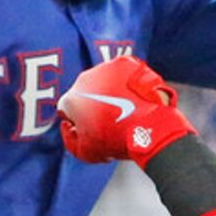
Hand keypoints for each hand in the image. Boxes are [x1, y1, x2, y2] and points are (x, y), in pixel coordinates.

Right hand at [58, 55, 193, 164]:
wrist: (148, 127)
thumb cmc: (115, 142)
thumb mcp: (84, 152)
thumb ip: (69, 140)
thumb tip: (68, 129)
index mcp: (71, 99)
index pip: (67, 108)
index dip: (75, 120)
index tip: (87, 128)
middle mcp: (85, 79)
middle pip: (84, 91)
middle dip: (91, 103)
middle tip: (107, 119)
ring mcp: (106, 68)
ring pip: (102, 80)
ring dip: (108, 91)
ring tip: (122, 109)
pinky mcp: (126, 63)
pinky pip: (121, 73)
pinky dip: (124, 82)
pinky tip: (132, 97)